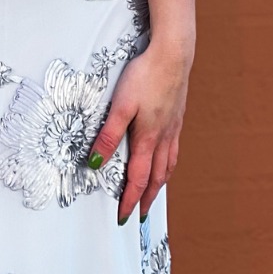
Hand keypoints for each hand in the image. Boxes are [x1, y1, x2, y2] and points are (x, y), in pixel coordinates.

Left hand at [87, 41, 191, 224]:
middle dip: (146, 198)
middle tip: (139, 214)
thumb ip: (109, 135)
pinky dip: (168, 163)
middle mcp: (163, 138)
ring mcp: (173, 127)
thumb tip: (96, 162)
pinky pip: (173, 149)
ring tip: (153, 193)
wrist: (172, 56)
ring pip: (167, 164)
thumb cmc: (145, 77)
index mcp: (148, 139)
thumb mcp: (120, 105)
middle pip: (156, 177)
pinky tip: (165, 158)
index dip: (129, 200)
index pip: (137, 179)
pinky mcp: (177, 116)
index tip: (124, 218)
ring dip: (159, 183)